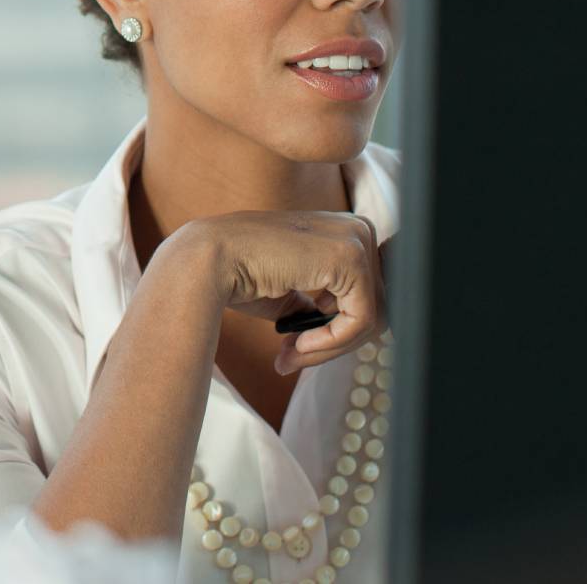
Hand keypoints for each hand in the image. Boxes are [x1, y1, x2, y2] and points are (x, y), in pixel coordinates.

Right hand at [171, 212, 390, 374]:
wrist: (211, 260)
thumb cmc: (241, 273)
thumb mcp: (291, 292)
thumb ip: (320, 307)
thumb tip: (340, 338)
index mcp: (344, 232)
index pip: (365, 294)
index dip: (337, 329)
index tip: (301, 348)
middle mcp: (357, 229)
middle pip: (375, 307)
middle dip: (334, 342)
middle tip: (293, 357)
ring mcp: (357, 240)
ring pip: (372, 318)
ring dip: (331, 347)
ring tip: (292, 355)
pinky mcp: (351, 260)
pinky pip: (361, 320)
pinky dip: (331, 342)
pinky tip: (297, 344)